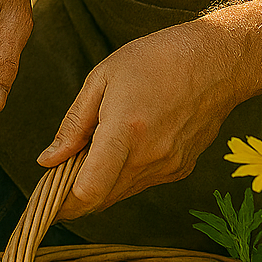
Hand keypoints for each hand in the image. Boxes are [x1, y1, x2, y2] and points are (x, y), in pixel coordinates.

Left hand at [38, 19, 239, 221]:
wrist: (216, 62)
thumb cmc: (156, 59)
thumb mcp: (102, 77)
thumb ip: (74, 123)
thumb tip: (48, 160)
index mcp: (125, 131)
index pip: (89, 191)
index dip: (62, 203)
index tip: (45, 198)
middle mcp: (149, 157)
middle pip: (101, 199)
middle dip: (73, 198)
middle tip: (54, 181)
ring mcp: (168, 167)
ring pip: (121, 193)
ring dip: (98, 185)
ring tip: (84, 158)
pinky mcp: (180, 169)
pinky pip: (141, 183)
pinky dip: (123, 175)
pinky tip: (120, 148)